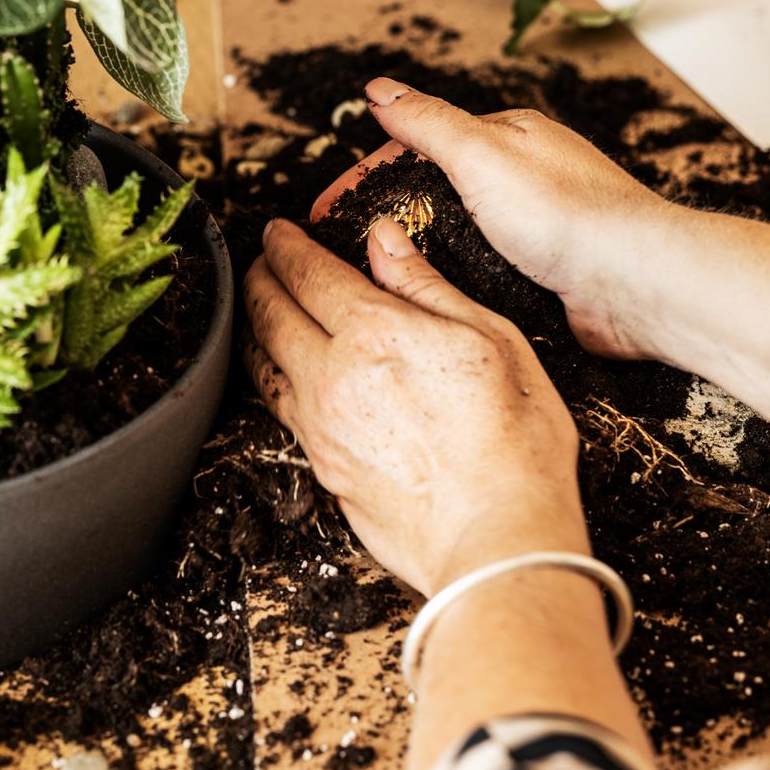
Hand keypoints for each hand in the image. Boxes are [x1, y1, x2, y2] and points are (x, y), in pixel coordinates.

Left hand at [244, 215, 586, 598]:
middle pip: (271, 313)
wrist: (499, 538)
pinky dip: (268, 375)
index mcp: (375, 333)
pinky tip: (280, 373)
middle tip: (261, 260)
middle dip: (260, 278)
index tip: (277, 231)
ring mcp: (321, 426)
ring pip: (264, 362)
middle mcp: (333, 376)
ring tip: (259, 308)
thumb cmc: (515, 442)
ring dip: (254, 326)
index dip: (286, 245)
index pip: (308, 273)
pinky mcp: (322, 468)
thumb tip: (385, 241)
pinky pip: (278, 408)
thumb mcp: (492, 339)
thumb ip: (427, 285)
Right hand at [311, 80, 672, 360]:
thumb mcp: (482, 153)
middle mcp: (520, 178)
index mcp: (506, 138)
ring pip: (454, 234)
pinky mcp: (541, 273)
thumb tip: (381, 88)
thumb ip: (427, 122)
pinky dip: (452, 279)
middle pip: (432, 189)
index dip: (364, 175)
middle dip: (384, 212)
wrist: (632, 283)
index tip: (325, 209)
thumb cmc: (569, 214)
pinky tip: (432, 297)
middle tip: (339, 246)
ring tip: (373, 276)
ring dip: (417, 250)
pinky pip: (480, 272)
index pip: (416, 145)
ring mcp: (531, 227)